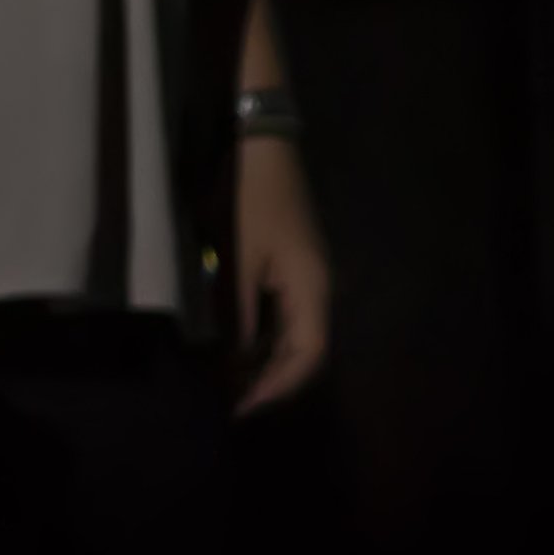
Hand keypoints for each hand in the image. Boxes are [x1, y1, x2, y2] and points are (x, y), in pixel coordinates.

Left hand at [229, 135, 332, 411]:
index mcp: (313, 289)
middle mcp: (321, 290)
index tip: (244, 407)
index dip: (279, 386)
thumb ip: (238, 312)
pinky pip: (289, 316)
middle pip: (307, 352)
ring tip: (233, 383)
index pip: (309, 356)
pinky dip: (268, 338)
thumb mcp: (237, 258)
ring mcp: (312, 279)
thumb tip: (236, 359)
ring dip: (270, 361)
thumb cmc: (250, 199)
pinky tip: (240, 349)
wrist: (264, 147)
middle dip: (273, 380)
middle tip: (234, 402)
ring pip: (298, 336)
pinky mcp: (298, 269)